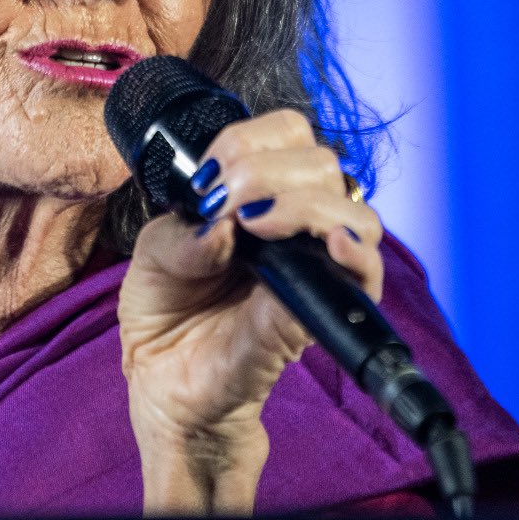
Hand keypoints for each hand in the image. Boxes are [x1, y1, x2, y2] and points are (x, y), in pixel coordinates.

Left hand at [117, 108, 383, 513]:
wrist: (166, 384)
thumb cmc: (163, 313)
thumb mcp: (151, 255)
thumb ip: (181, 232)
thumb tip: (222, 224)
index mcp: (256, 194)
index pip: (286, 135)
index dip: (249, 142)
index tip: (210, 179)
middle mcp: (293, 222)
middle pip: (321, 162)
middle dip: (268, 171)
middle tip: (227, 205)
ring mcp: (313, 265)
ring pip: (351, 207)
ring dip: (302, 203)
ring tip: (256, 226)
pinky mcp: (322, 310)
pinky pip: (367, 274)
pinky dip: (355, 251)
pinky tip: (329, 245)